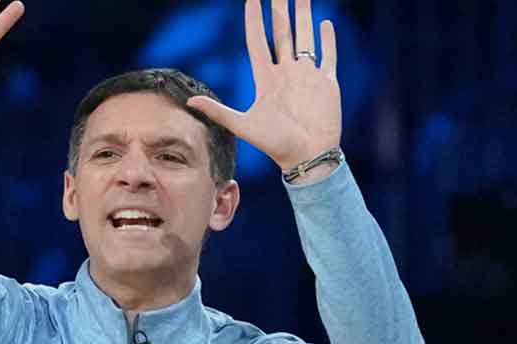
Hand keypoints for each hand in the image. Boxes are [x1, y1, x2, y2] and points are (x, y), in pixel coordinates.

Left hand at [186, 0, 341, 175]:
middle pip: (282, 33)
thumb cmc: (274, 145)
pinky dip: (327, 39)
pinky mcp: (327, 83)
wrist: (306, 157)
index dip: (255, 20)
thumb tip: (189, 102)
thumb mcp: (243, 126)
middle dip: (281, 10)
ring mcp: (307, 76)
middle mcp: (286, 73)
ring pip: (305, 38)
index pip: (258, 41)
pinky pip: (327, 55)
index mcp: (266, 79)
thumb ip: (218, 112)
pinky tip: (324, 23)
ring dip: (304, 16)